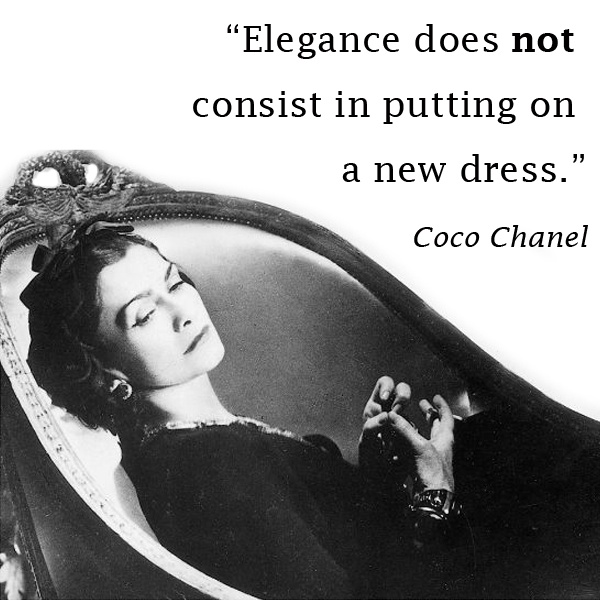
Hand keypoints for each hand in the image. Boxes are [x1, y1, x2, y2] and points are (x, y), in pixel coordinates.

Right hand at [360, 377, 454, 491]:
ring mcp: (432, 456)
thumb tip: (392, 415)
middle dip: (430, 415)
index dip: (442, 406)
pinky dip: (408, 443)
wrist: (433, 498)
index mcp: (445, 438)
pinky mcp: (423, 466)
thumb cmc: (433, 472)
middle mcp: (440, 446)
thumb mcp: (419, 446)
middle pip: (437, 426)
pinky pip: (416, 449)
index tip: (436, 397)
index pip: (446, 417)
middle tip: (422, 404)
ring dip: (417, 428)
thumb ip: (404, 430)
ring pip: (426, 437)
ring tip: (407, 420)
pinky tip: (400, 441)